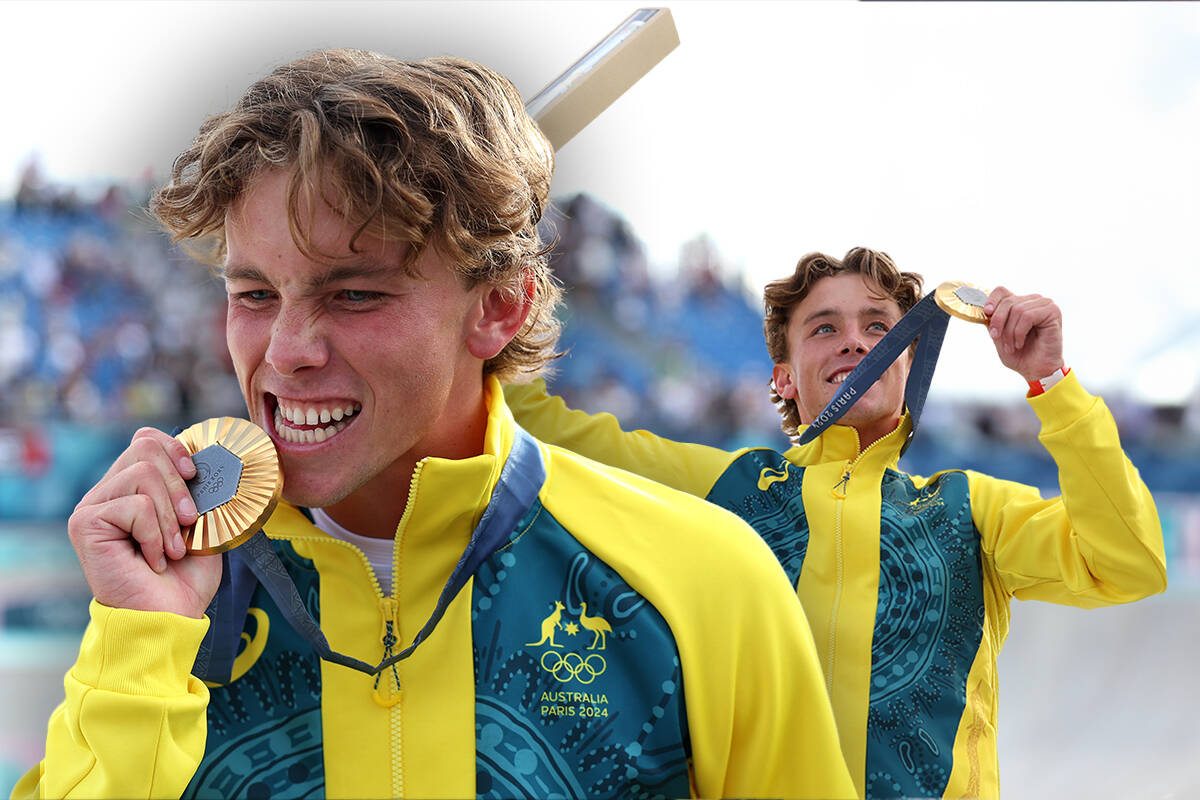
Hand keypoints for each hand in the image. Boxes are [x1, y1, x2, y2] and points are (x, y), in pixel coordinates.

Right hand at [68, 427, 221, 617]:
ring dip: (169, 517)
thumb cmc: (184, 578)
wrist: (170, 618)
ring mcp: (91, 507)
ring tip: (171, 550)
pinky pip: (135, 506)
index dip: (175, 449)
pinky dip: (156, 535)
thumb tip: (207, 459)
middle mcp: (106, 493)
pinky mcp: (84, 524)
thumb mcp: (202, 524)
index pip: (146, 439)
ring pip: (143, 474)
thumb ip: (197, 489)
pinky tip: (153, 560)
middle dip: (179, 485)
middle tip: (188, 522)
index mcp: (131, 489)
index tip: (195, 476)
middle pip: (145, 448)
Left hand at [983, 287, 1064, 382]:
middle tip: (996, 338)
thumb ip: (993, 321)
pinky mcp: (1053, 311)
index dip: (992, 300)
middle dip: (998, 322)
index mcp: (1020, 304)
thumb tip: (984, 309)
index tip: (987, 313)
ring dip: (1009, 332)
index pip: (1002, 291)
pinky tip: (1020, 343)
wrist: (1036, 370)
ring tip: (1012, 346)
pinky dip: (1019, 332)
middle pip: (1007, 301)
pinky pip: (1027, 316)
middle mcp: (1033, 301)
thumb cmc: (1020, 355)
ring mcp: (1045, 304)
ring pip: (1017, 309)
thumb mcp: (999, 336)